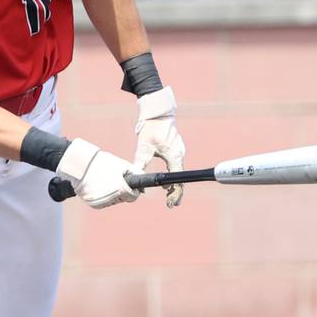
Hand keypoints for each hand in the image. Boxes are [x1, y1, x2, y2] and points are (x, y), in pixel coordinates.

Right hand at [56, 138, 138, 209]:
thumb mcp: (122, 165)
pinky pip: (104, 202)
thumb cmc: (102, 162)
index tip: (129, 183)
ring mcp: (102, 202)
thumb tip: (143, 188)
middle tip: (115, 178)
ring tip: (106, 180)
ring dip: (114, 194)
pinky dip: (104, 196)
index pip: (133, 195)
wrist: (80, 165)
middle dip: (123, 190)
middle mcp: (111, 198)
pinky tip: (99, 185)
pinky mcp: (94, 204)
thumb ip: (136, 173)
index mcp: (120, 189)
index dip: (134, 189)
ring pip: (114, 201)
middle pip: (124, 199)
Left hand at [133, 86, 185, 207]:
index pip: (178, 180)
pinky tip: (166, 183)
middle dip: (176, 192)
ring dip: (174, 184)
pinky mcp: (176, 148)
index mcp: (173, 155)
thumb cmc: (151, 128)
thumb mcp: (143, 146)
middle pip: (180, 178)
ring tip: (168, 195)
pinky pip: (176, 165)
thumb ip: (140, 162)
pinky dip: (173, 175)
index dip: (175, 193)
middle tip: (171, 204)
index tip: (171, 203)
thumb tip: (135, 177)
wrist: (157, 113)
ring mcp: (179, 151)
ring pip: (178, 172)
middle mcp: (179, 154)